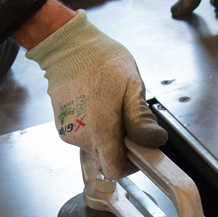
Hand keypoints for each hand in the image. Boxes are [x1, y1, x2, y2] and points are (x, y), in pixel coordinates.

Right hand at [25, 10, 166, 178]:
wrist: (67, 47)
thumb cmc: (101, 61)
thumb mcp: (132, 87)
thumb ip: (141, 120)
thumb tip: (156, 141)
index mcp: (100, 130)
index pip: (115, 169)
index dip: (130, 165)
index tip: (137, 150)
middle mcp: (81, 136)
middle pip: (106, 159)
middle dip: (120, 148)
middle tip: (127, 122)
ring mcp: (69, 133)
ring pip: (95, 149)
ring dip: (106, 137)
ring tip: (110, 108)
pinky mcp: (62, 127)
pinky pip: (83, 137)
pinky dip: (93, 130)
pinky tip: (96, 107)